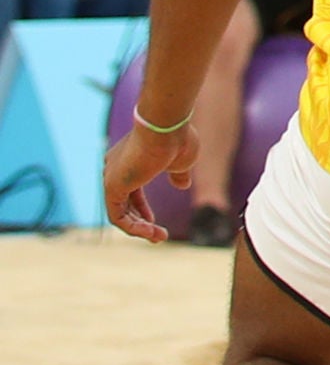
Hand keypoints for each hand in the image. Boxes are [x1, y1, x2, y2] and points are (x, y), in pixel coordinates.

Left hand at [103, 120, 195, 241]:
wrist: (166, 126)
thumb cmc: (176, 139)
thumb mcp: (181, 161)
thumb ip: (178, 175)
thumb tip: (182, 185)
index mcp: (129, 161)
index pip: (131, 192)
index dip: (143, 209)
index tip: (155, 222)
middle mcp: (115, 169)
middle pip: (124, 204)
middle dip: (141, 222)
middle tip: (157, 236)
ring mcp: (111, 177)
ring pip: (120, 212)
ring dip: (139, 229)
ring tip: (158, 238)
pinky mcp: (112, 186)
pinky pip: (117, 216)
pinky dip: (133, 227)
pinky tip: (150, 232)